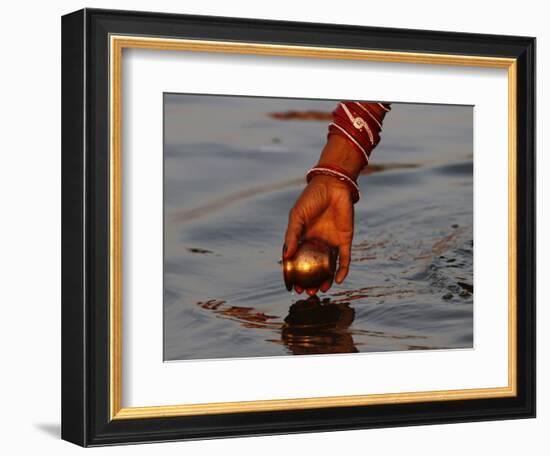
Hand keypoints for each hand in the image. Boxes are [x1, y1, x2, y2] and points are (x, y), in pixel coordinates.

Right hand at [283, 174, 353, 294]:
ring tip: (320, 290)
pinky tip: (339, 281)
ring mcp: (330, 242)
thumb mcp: (297, 216)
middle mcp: (316, 243)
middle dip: (309, 281)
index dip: (294, 274)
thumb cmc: (311, 198)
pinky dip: (342, 271)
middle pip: (312, 267)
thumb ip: (292, 235)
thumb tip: (286, 256)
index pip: (297, 260)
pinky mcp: (344, 240)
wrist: (333, 185)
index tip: (292, 286)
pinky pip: (344, 259)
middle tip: (306, 292)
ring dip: (325, 280)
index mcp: (302, 238)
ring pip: (328, 267)